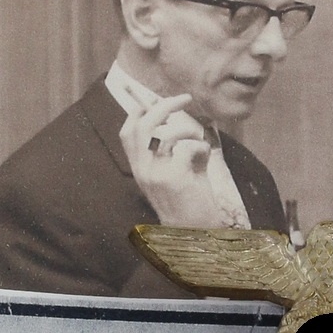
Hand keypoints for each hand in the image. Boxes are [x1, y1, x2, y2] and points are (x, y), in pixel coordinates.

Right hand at [119, 91, 228, 227]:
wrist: (194, 234)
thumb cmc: (188, 202)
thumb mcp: (174, 174)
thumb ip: (173, 152)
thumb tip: (183, 123)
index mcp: (139, 168)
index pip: (128, 132)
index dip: (140, 111)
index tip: (155, 100)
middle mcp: (143, 170)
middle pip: (144, 125)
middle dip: (165, 106)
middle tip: (185, 98)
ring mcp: (157, 174)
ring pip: (166, 133)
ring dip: (188, 128)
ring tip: (198, 137)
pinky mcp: (175, 178)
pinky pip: (189, 148)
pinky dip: (201, 147)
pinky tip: (204, 158)